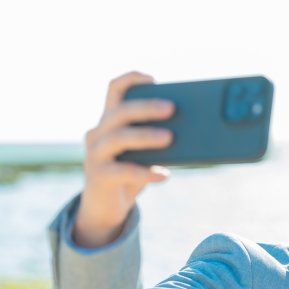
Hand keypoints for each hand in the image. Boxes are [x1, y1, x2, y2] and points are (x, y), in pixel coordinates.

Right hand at [73, 71, 175, 247]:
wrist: (105, 209)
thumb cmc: (130, 176)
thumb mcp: (143, 155)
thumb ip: (157, 141)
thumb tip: (193, 132)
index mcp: (109, 122)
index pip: (114, 90)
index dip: (132, 80)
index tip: (154, 79)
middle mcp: (98, 134)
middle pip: (120, 112)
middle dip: (146, 108)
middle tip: (172, 109)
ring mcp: (95, 155)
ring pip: (119, 137)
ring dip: (145, 135)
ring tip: (170, 138)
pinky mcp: (99, 177)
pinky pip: (123, 171)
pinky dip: (145, 172)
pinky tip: (164, 175)